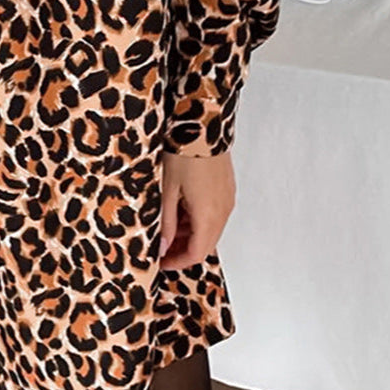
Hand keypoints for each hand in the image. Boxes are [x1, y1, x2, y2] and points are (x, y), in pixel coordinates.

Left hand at [159, 150, 235, 268]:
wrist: (203, 126)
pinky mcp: (227, 189)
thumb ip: (167, 222)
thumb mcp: (168, 191)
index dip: (178, 262)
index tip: (161, 262)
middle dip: (183, 250)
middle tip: (162, 247)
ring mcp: (228, 199)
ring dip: (191, 234)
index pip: (196, 254)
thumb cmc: (184, 154)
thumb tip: (163, 247)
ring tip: (168, 225)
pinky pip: (215, 214)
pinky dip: (199, 219)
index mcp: (208, 215)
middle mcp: (223, 211)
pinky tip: (181, 209)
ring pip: (211, 229)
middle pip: (206, 244)